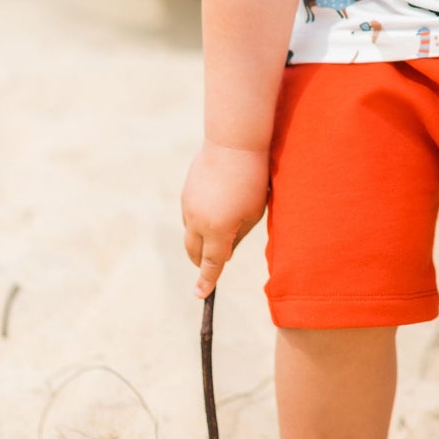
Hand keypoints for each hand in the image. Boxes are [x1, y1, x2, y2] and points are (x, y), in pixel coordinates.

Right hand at [182, 143, 269, 298]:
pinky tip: (216, 206)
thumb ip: (237, 236)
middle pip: (195, 252)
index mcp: (217, 230)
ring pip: (191, 233)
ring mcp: (188, 205)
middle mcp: (197, 221)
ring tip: (223, 226)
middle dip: (203, 261)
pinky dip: (200, 220)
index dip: (207, 281)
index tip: (200, 295)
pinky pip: (190, 215)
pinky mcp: (186, 192)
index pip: (212, 264)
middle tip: (214, 264)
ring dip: (202, 239)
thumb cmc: (252, 179)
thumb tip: (224, 250)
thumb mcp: (253, 212)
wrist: (234, 142)